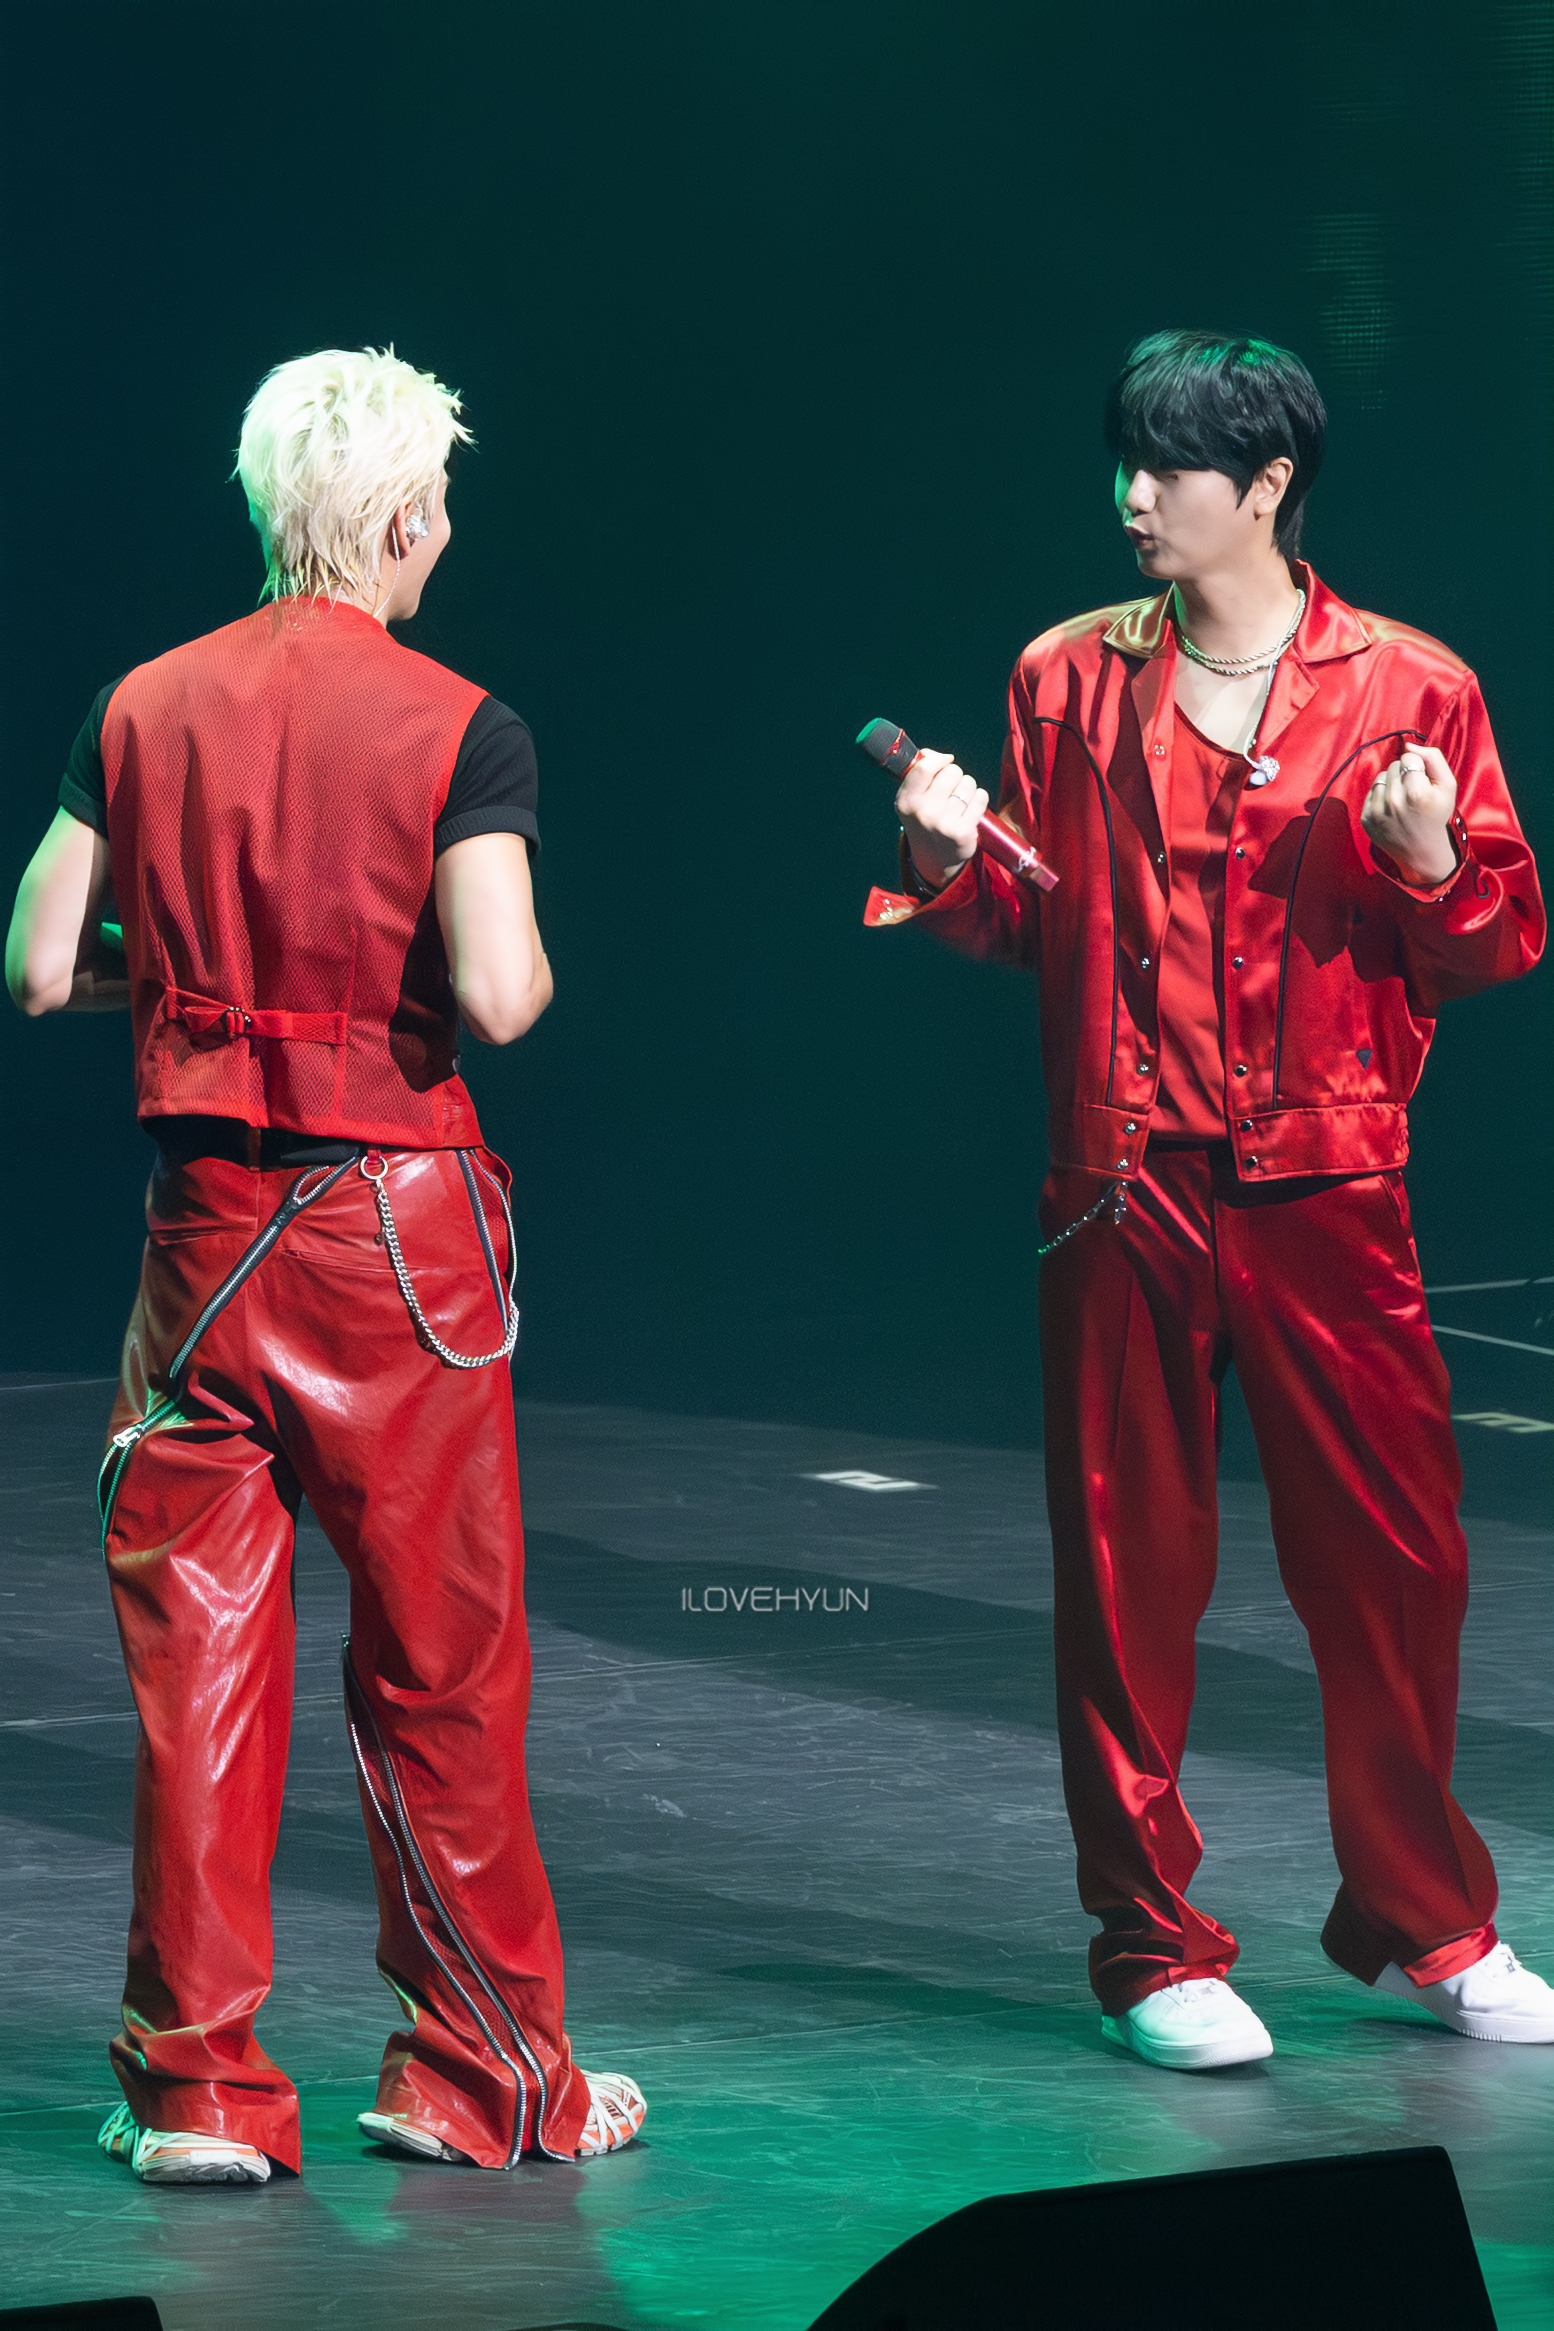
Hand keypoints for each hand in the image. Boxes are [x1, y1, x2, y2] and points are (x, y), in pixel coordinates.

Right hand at [895, 749, 988, 889]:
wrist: (935, 859)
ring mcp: (943, 822)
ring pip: (968, 783)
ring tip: (959, 804)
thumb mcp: (914, 799)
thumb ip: (920, 772)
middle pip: (952, 771)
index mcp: (906, 800)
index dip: (940, 759)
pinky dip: (979, 800)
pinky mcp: (963, 831)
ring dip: (968, 789)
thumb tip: (934, 754)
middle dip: (956, 776)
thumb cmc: (926, 819)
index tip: (946, 761)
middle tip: (951, 791)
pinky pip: (980, 797)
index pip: (925, 766)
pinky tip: (970, 811)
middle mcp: (923, 811)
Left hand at [1360, 745, 1458, 887]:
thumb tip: (1407, 745)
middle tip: (1414, 793)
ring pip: (1381, 776)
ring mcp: (1377, 811)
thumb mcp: (1447, 785)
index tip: (1423, 783)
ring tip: (1403, 800)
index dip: (1418, 767)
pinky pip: (1371, 791)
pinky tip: (1392, 808)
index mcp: (1417, 793)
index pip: (1408, 758)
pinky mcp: (1366, 818)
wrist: (1421, 850)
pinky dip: (1381, 796)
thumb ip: (1433, 758)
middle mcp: (1394, 802)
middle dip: (1404, 774)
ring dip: (1391, 783)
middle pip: (1393, 765)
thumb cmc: (1436, 814)